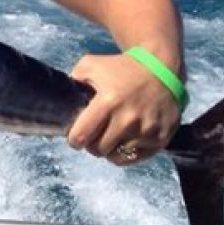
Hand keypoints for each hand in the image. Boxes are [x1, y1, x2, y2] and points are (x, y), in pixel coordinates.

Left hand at [66, 51, 181, 164]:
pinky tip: (123, 141)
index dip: (74, 139)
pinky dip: (125, 154)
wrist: (162, 68)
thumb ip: (73, 79)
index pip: (81, 136)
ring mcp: (146, 131)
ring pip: (115, 156)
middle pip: (98, 150)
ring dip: (108, 149)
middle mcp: (128, 119)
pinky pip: (134, 159)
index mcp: (108, 101)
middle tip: (94, 134)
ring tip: (109, 136)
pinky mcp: (160, 138)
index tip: (75, 135)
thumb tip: (61, 100)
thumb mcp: (92, 65)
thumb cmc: (122, 68)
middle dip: (91, 144)